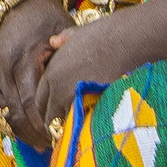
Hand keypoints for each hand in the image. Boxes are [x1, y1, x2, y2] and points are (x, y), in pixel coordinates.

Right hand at [0, 0, 72, 147]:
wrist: (21, 1)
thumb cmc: (49, 18)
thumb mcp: (64, 35)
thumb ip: (71, 62)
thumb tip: (87, 94)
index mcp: (25, 58)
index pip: (31, 102)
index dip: (44, 123)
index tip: (60, 135)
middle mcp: (6, 67)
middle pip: (17, 112)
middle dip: (34, 133)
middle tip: (53, 146)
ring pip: (6, 111)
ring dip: (23, 130)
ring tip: (42, 144)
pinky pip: (1, 104)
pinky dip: (14, 120)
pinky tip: (28, 131)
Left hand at [34, 21, 126, 142]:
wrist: (126, 40)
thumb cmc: (104, 34)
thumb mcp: (76, 34)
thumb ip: (63, 41)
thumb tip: (54, 41)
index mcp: (52, 73)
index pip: (40, 100)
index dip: (46, 109)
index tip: (51, 116)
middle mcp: (58, 88)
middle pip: (49, 115)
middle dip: (54, 123)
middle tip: (61, 131)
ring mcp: (74, 98)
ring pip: (64, 121)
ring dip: (69, 126)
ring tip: (75, 132)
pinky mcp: (92, 106)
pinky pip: (83, 122)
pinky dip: (85, 126)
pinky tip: (90, 128)